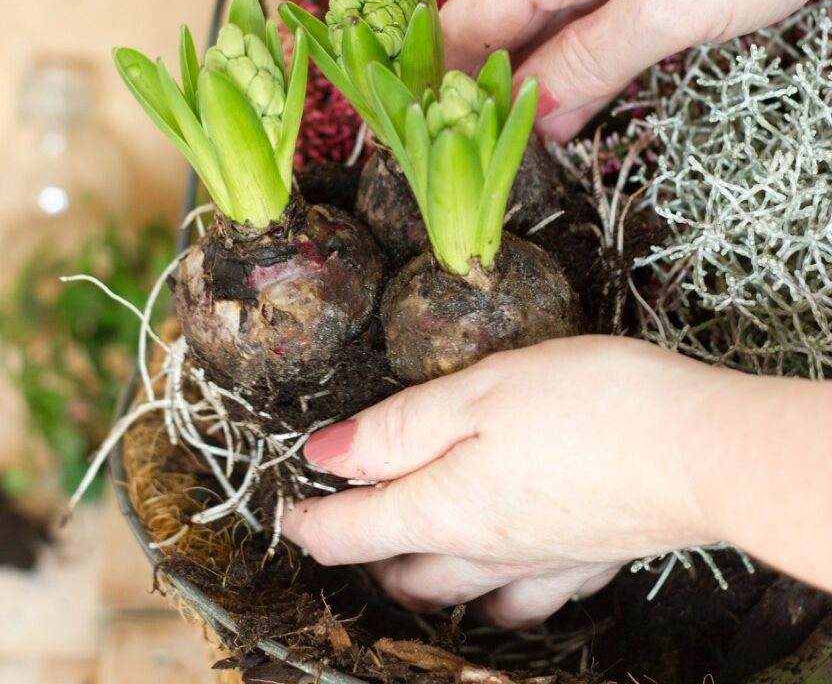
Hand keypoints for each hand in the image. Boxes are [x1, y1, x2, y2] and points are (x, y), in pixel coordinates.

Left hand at [281, 336, 735, 628]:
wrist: (703, 451)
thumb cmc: (587, 407)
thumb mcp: (475, 393)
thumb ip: (398, 428)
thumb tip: (325, 456)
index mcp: (444, 506)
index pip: (352, 530)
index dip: (309, 520)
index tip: (289, 509)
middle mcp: (484, 549)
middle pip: (402, 570)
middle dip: (365, 552)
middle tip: (348, 524)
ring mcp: (539, 563)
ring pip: (460, 594)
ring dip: (425, 580)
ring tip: (413, 558)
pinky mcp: (587, 560)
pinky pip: (526, 599)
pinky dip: (498, 596)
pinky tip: (506, 582)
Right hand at [441, 0, 831, 141]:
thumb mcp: (664, 13)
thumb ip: (585, 66)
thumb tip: (525, 114)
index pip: (466, 23)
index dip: (442, 84)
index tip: (433, 141)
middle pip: (498, 26)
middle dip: (486, 92)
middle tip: (474, 159)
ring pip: (543, 27)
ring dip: (532, 85)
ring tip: (516, 149)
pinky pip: (586, 20)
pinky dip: (574, 66)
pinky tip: (568, 110)